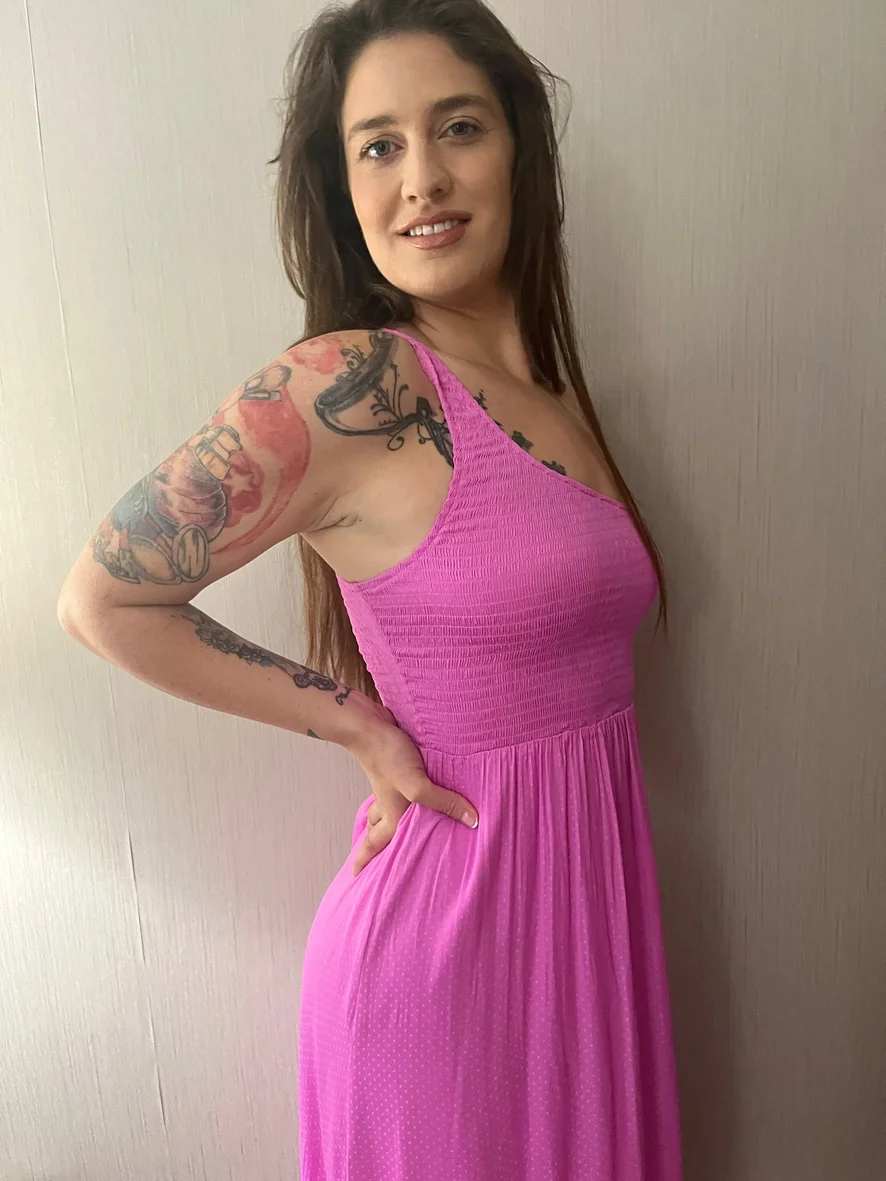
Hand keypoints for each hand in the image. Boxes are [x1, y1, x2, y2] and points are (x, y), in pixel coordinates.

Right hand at [343, 695, 478, 875]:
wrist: (370, 724)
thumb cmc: (387, 756)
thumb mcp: (417, 784)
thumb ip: (443, 802)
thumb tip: (472, 821)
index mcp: (390, 814)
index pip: (374, 843)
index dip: (364, 859)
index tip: (353, 875)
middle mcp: (388, 802)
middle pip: (378, 828)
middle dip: (375, 843)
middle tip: (379, 856)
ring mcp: (391, 783)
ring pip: (387, 807)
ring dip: (389, 818)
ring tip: (399, 827)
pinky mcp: (398, 766)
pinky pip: (402, 787)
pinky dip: (407, 793)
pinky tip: (420, 788)